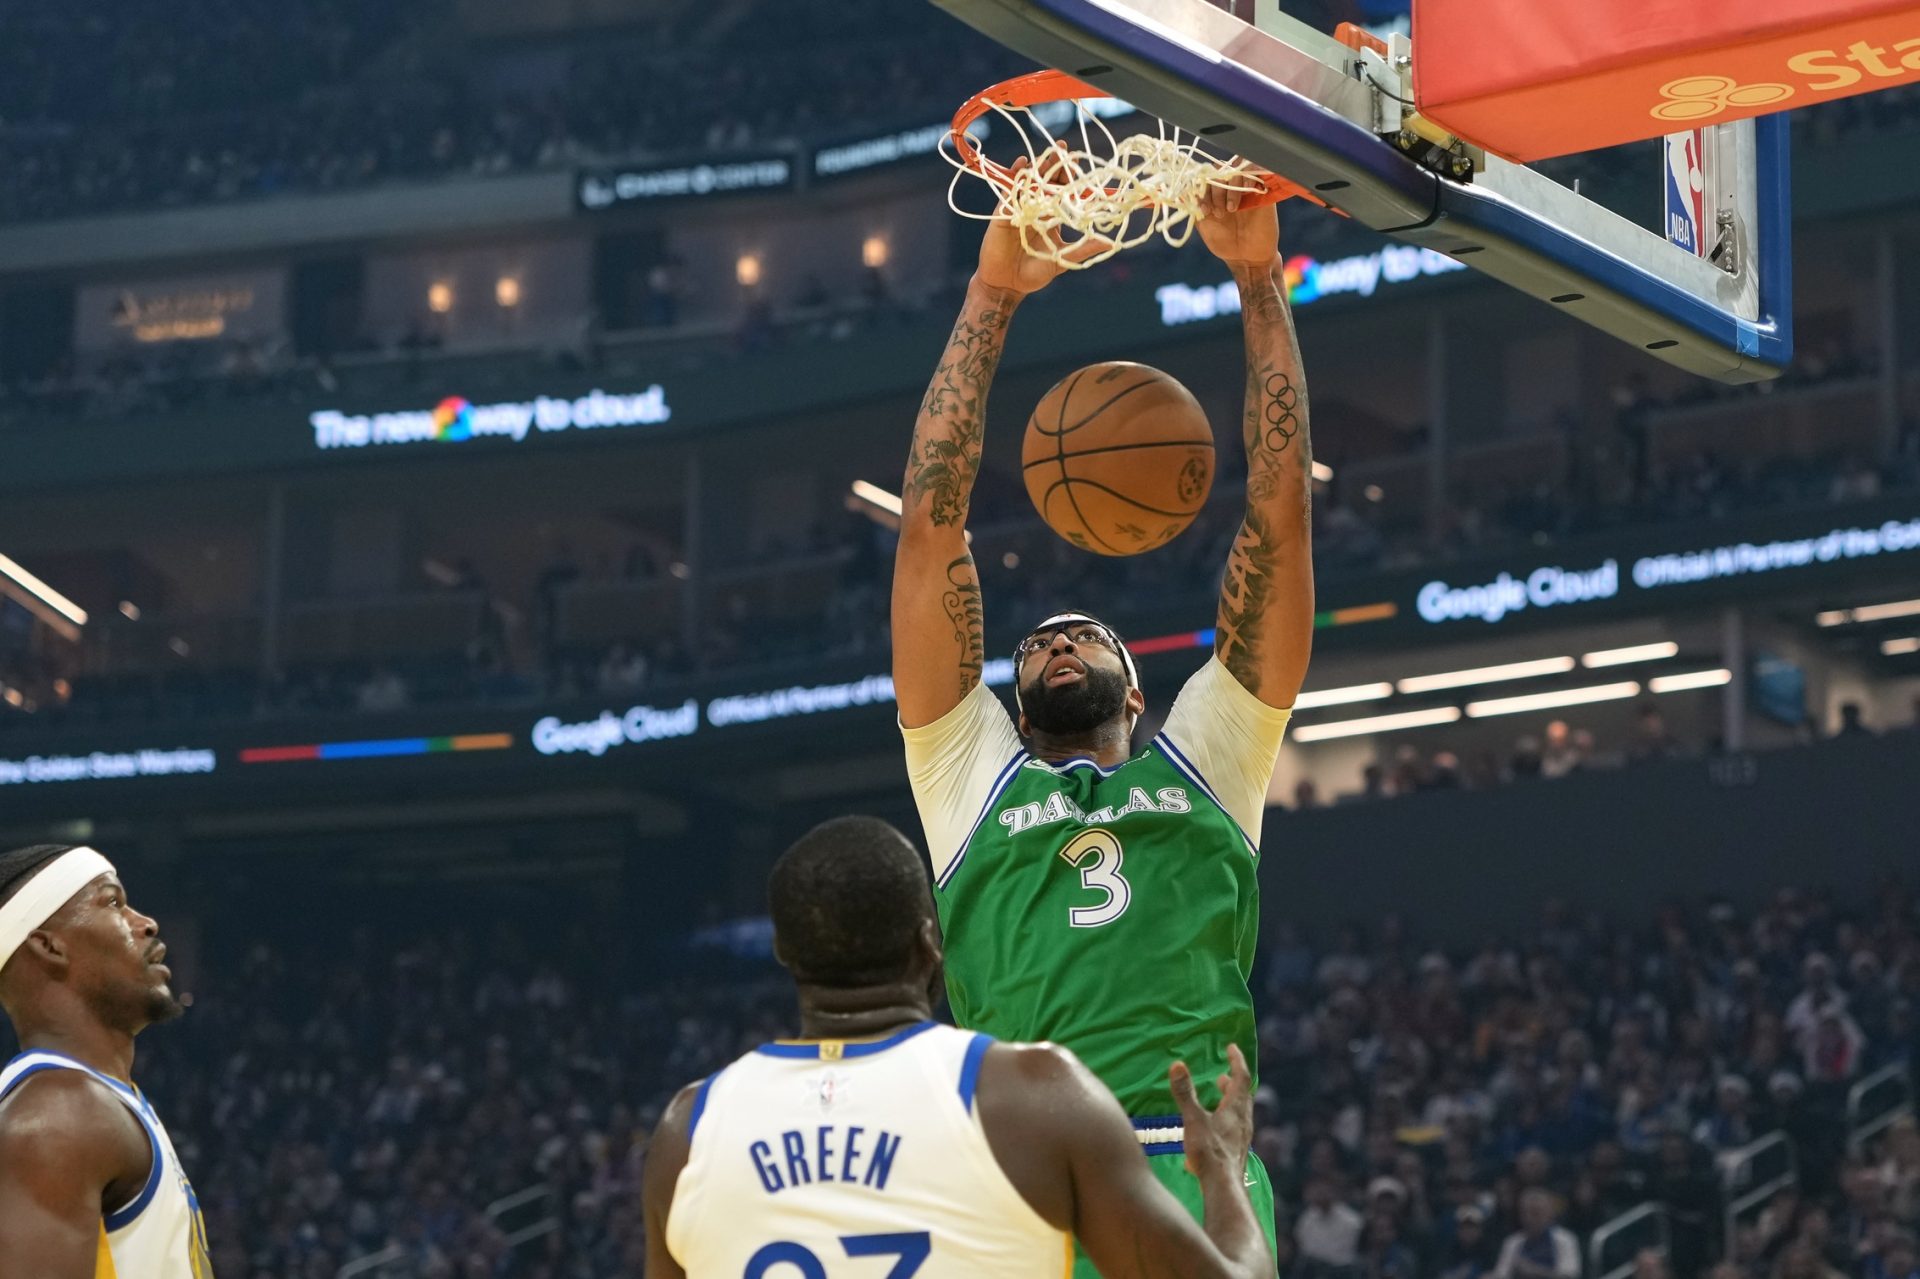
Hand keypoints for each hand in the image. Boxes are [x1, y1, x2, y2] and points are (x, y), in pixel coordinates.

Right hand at [974, 152, 1096, 296]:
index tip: (1079, 165)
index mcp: (1052, 218)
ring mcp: (1020, 209)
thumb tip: (1111, 243)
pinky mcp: (1003, 212)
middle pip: (1047, 182)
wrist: (1007, 284)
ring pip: (1030, 183)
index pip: (1063, 193)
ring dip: (1038, 167)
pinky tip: (1022, 164)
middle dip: (1055, 166)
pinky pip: (1009, 191)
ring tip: (1048, 154)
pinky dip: (1015, 177)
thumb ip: (1084, 249)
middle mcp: (1037, 210)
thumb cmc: (1034, 273)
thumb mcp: (1063, 259)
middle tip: (1063, 150)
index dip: (1070, 179)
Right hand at [1171, 1042, 1253, 1178]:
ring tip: (1219, 1096)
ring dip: (1231, 1100)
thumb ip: (1185, 1093)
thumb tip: (1177, 1064)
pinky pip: (1236, 1126)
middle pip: (1243, 1095)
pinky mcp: (1237, 1150)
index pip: (1241, 1078)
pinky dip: (1228, 1117)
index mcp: (1235, 1108)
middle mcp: (1243, 1121)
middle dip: (1233, 1082)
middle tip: (1223, 1074)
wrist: (1223, 1186)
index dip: (1237, 1061)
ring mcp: (1242, 1137)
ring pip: (1240, 1112)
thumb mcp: (1193, 1119)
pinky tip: (1215, 1127)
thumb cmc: (1209, 1151)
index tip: (1231, 1048)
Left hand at [1195, 172, 1280, 267]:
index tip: (1204, 211)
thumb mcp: (1204, 225)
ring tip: (1231, 209)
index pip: (1205, 178)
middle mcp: (1229, 188)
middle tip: (1219, 213)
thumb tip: (1182, 193)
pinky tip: (1247, 189)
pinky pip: (1257, 170)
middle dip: (1216, 192)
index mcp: (1213, 194)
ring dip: (1230, 188)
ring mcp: (1245, 188)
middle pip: (1220, 171)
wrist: (1247, 258)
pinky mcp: (1262, 190)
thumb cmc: (1225, 243)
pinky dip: (1250, 174)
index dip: (1202, 191)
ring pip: (1236, 168)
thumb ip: (1195, 208)